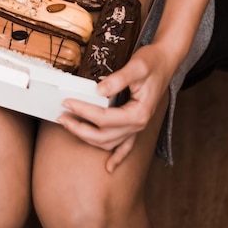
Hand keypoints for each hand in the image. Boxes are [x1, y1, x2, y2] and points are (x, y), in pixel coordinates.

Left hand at [58, 44, 172, 172]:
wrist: (165, 61)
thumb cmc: (152, 62)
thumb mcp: (136, 66)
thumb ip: (118, 79)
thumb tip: (98, 90)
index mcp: (139, 113)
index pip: (104, 117)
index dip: (83, 111)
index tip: (67, 102)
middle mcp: (138, 124)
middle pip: (104, 135)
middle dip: (80, 129)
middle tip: (62, 117)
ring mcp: (137, 127)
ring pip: (110, 143)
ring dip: (88, 138)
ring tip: (69, 126)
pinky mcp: (135, 124)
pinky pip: (126, 146)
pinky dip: (117, 157)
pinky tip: (109, 167)